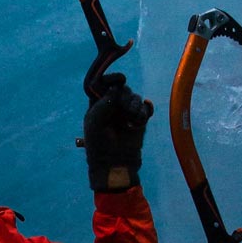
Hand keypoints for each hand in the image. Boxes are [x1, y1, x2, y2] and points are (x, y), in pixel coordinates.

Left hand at [80, 71, 153, 190]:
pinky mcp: (139, 121)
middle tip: (125, 110)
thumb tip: (117, 87)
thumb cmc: (99, 145)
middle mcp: (112, 106)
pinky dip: (145, 111)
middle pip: (123, 89)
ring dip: (135, 106)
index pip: (104, 84)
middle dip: (126, 97)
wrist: (115, 164)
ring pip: (135, 98)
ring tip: (133, 120)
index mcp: (97, 104)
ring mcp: (126, 113)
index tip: (120, 79)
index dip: (111, 78)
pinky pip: (145, 108)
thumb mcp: (95, 122)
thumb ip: (104, 102)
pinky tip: (142, 118)